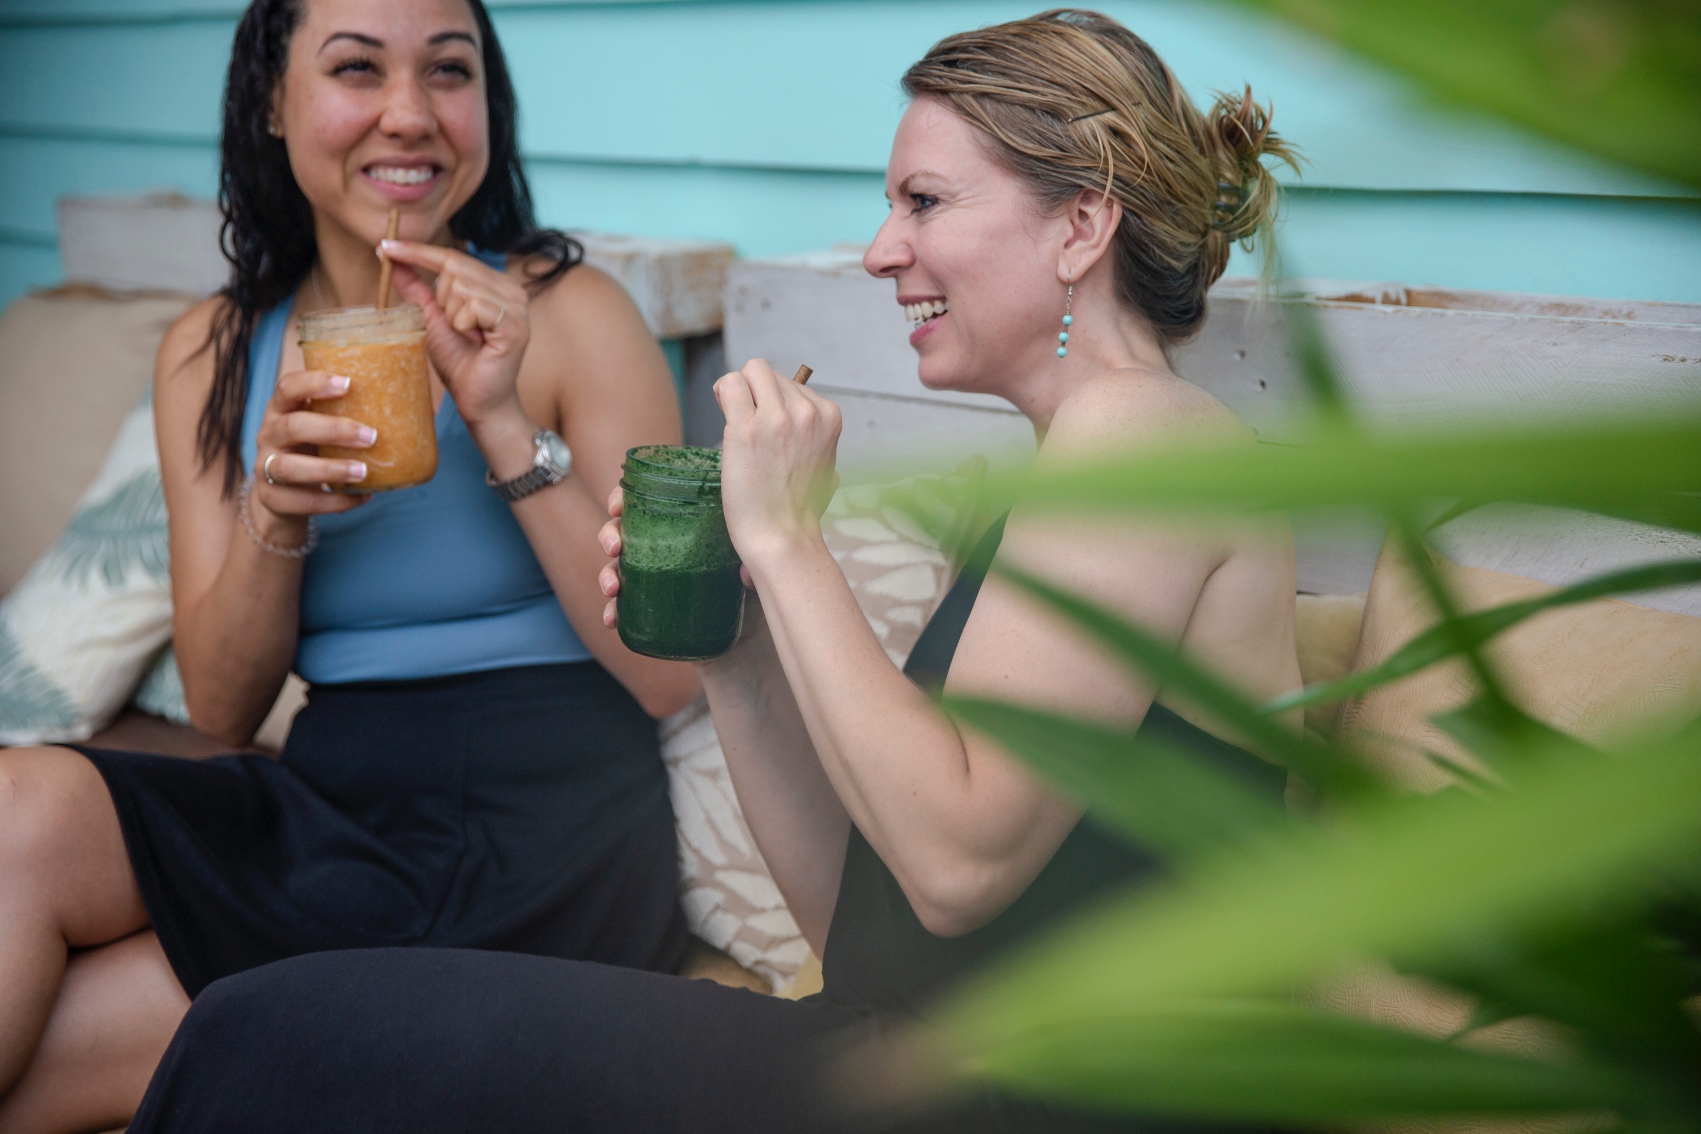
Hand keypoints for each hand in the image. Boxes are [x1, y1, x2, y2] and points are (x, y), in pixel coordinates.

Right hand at [249, 368, 373, 539]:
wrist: (283, 496)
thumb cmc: (314, 450)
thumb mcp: (323, 427)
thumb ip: (352, 414)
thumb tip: (418, 405)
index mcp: (282, 409)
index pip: (288, 387)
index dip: (314, 383)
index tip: (347, 383)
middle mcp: (269, 434)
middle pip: (293, 426)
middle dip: (334, 430)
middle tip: (371, 436)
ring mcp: (265, 467)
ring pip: (290, 467)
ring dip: (330, 469)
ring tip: (363, 472)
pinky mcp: (271, 498)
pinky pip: (302, 501)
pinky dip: (334, 501)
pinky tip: (362, 498)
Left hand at [379, 239, 530, 427]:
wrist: (480, 402)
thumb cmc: (461, 363)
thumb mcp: (431, 319)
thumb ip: (416, 288)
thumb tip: (390, 257)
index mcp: (495, 284)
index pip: (453, 256)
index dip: (418, 250)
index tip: (385, 246)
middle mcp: (512, 289)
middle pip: (455, 268)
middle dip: (442, 299)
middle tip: (457, 328)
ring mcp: (518, 306)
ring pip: (461, 287)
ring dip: (452, 316)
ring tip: (468, 337)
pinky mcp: (516, 325)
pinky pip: (473, 306)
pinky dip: (463, 325)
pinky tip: (476, 341)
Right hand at [598, 484, 756, 638]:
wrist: (752, 634)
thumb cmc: (754, 583)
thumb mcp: (756, 561)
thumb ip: (754, 560)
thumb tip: (744, 575)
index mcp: (682, 521)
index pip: (646, 500)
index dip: (624, 498)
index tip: (617, 507)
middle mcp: (663, 545)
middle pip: (624, 530)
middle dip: (609, 535)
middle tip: (614, 548)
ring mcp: (655, 577)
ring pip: (617, 567)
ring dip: (606, 574)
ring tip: (612, 589)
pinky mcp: (653, 607)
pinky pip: (624, 607)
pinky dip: (612, 612)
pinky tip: (611, 620)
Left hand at [714, 359, 840, 563]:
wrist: (782, 537)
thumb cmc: (797, 506)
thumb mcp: (822, 460)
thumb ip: (810, 431)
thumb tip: (791, 409)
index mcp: (829, 416)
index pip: (793, 383)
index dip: (772, 402)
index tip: (768, 430)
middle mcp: (807, 412)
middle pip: (768, 373)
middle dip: (754, 392)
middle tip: (746, 423)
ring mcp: (777, 419)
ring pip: (750, 370)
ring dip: (737, 390)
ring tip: (735, 420)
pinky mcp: (746, 429)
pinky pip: (729, 384)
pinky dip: (722, 393)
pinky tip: (723, 414)